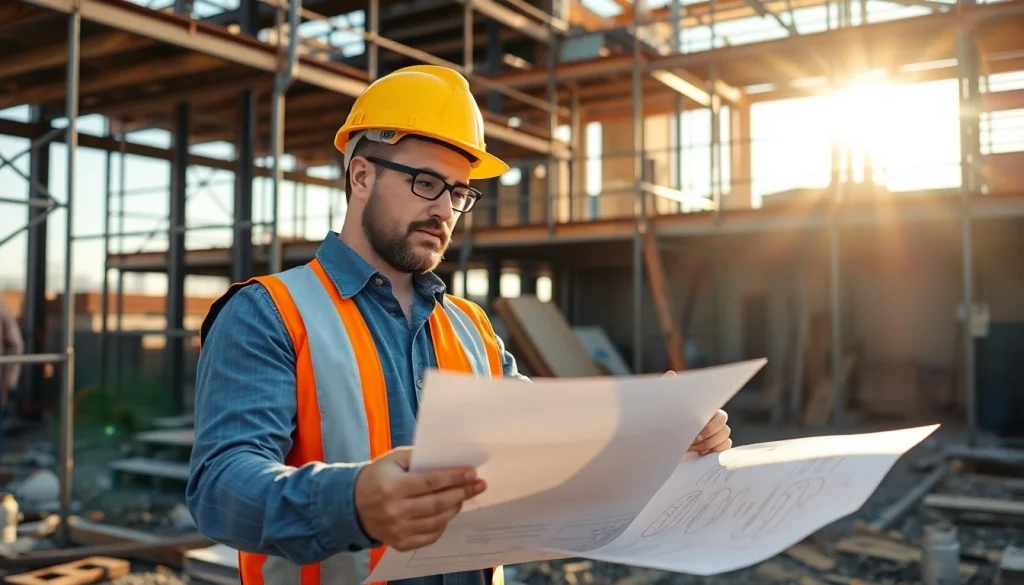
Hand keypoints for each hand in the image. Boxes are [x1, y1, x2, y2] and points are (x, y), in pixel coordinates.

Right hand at [354, 447, 485, 551]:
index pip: (430, 482)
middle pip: (438, 503)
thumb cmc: (376, 477)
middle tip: (479, 485)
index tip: (472, 473)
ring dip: (455, 507)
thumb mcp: (393, 460)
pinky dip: (443, 524)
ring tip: (464, 496)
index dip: (454, 478)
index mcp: (392, 487)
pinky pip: (430, 536)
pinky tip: (448, 512)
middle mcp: (395, 511)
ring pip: (437, 521)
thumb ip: (419, 458)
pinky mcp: (400, 543)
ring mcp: (397, 530)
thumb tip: (449, 461)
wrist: (350, 506)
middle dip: (462, 493)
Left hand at [663, 371, 731, 455]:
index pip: (718, 414)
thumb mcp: (662, 405)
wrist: (659, 438)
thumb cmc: (663, 418)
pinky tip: (700, 453)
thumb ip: (667, 390)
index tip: (696, 433)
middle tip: (693, 442)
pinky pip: (725, 446)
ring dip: (710, 444)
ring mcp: (714, 433)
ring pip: (725, 436)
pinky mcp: (713, 446)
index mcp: (702, 408)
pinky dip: (715, 450)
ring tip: (692, 448)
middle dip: (709, 435)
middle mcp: (711, 419)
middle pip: (724, 425)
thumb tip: (672, 373)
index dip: (711, 425)